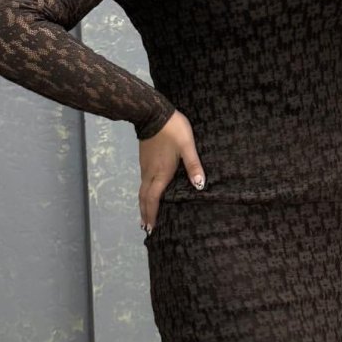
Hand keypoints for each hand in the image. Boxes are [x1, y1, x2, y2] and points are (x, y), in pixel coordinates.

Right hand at [138, 110, 204, 233]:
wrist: (152, 113)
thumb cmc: (172, 129)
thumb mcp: (188, 146)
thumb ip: (194, 165)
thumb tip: (200, 185)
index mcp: (161, 172)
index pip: (154, 199)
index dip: (152, 214)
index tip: (151, 227)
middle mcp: (150, 173)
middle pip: (144, 198)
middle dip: (145, 213)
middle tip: (146, 228)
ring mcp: (145, 166)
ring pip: (142, 190)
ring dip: (143, 204)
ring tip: (145, 216)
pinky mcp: (144, 160)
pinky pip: (142, 183)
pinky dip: (144, 194)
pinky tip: (148, 194)